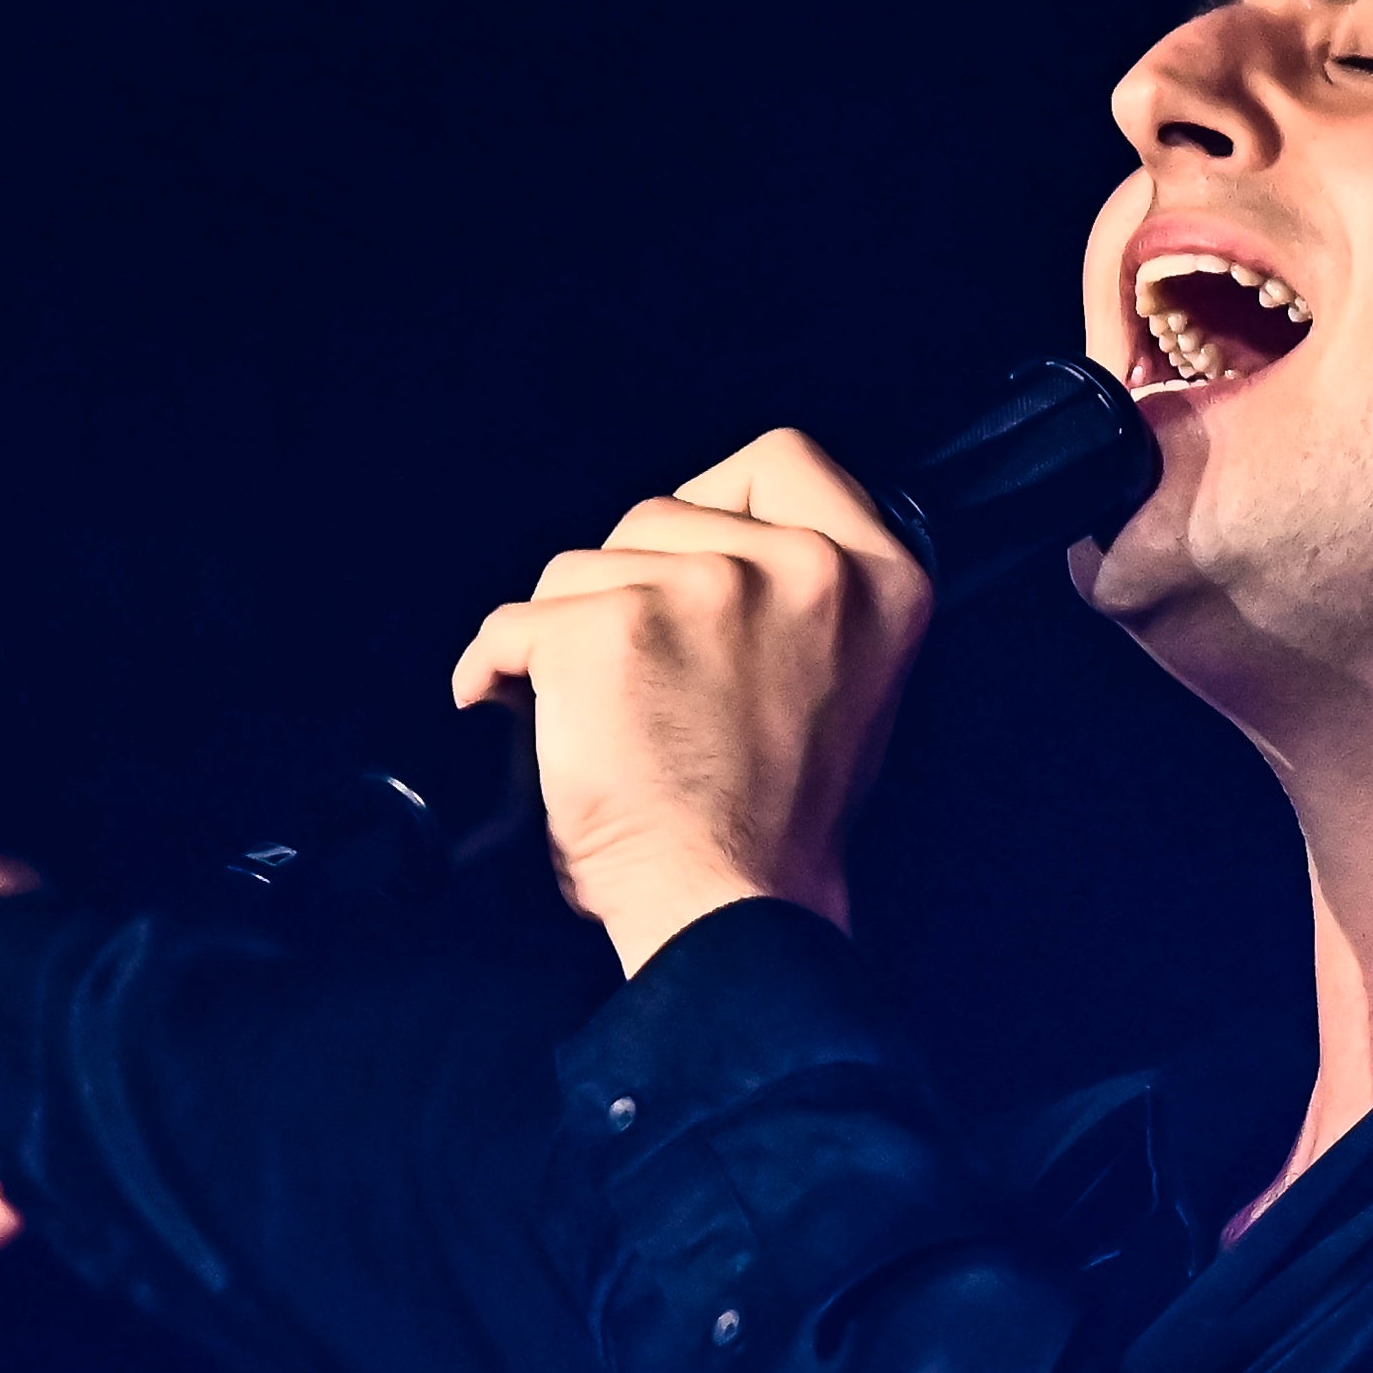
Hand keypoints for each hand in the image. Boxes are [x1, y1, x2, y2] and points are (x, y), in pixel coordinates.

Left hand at [447, 430, 932, 973]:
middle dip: (628, 585)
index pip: (783, 460)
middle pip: (663, 513)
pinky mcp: (608, 628)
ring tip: (594, 713)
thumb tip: (712, 550)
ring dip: (566, 633)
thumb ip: (802, 599)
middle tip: (639, 678)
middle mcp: (800, 568)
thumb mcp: (843, 683)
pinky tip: (509, 708)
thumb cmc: (775, 827)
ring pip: (583, 565)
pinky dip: (493, 670)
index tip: (689, 558)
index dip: (719, 499)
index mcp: (878, 580)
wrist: (730, 911)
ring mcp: (703, 590)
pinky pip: (513, 624)